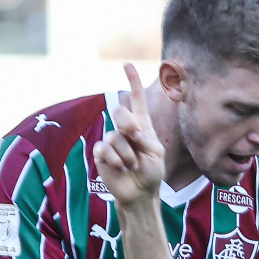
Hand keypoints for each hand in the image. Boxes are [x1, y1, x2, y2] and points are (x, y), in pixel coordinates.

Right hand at [93, 63, 166, 206]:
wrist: (140, 193)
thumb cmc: (151, 173)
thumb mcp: (157, 154)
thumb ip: (145, 138)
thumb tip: (127, 131)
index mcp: (141, 125)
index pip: (136, 100)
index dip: (132, 82)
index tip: (127, 64)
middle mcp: (125, 129)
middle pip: (120, 112)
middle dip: (128, 126)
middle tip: (136, 141)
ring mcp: (111, 140)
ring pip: (114, 136)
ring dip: (127, 154)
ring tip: (132, 165)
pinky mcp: (101, 153)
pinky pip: (104, 148)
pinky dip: (116, 160)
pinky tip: (121, 168)